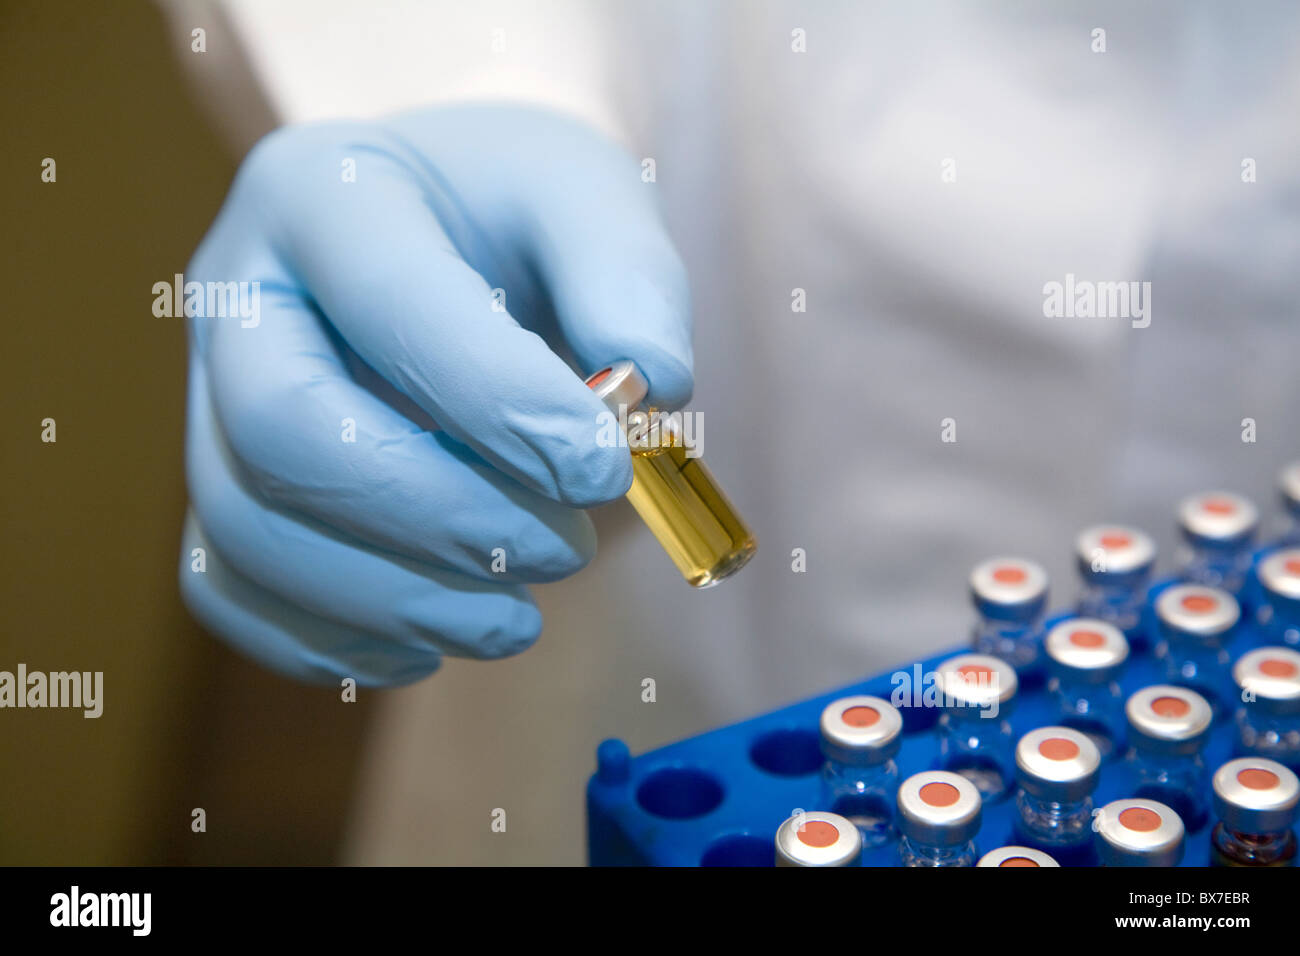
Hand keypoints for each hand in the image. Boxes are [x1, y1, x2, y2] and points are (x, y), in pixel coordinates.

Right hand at [178, 105, 692, 684]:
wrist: (444, 233)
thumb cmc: (514, 212)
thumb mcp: (586, 194)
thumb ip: (627, 274)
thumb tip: (653, 385)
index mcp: (322, 192)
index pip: (388, 301)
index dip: (497, 400)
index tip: (602, 470)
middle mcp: (239, 293)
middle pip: (283, 430)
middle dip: (437, 515)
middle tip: (563, 550)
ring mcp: (210, 395)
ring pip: (245, 528)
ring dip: (394, 599)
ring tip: (518, 618)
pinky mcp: (222, 482)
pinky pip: (226, 589)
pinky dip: (328, 641)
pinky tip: (434, 641)